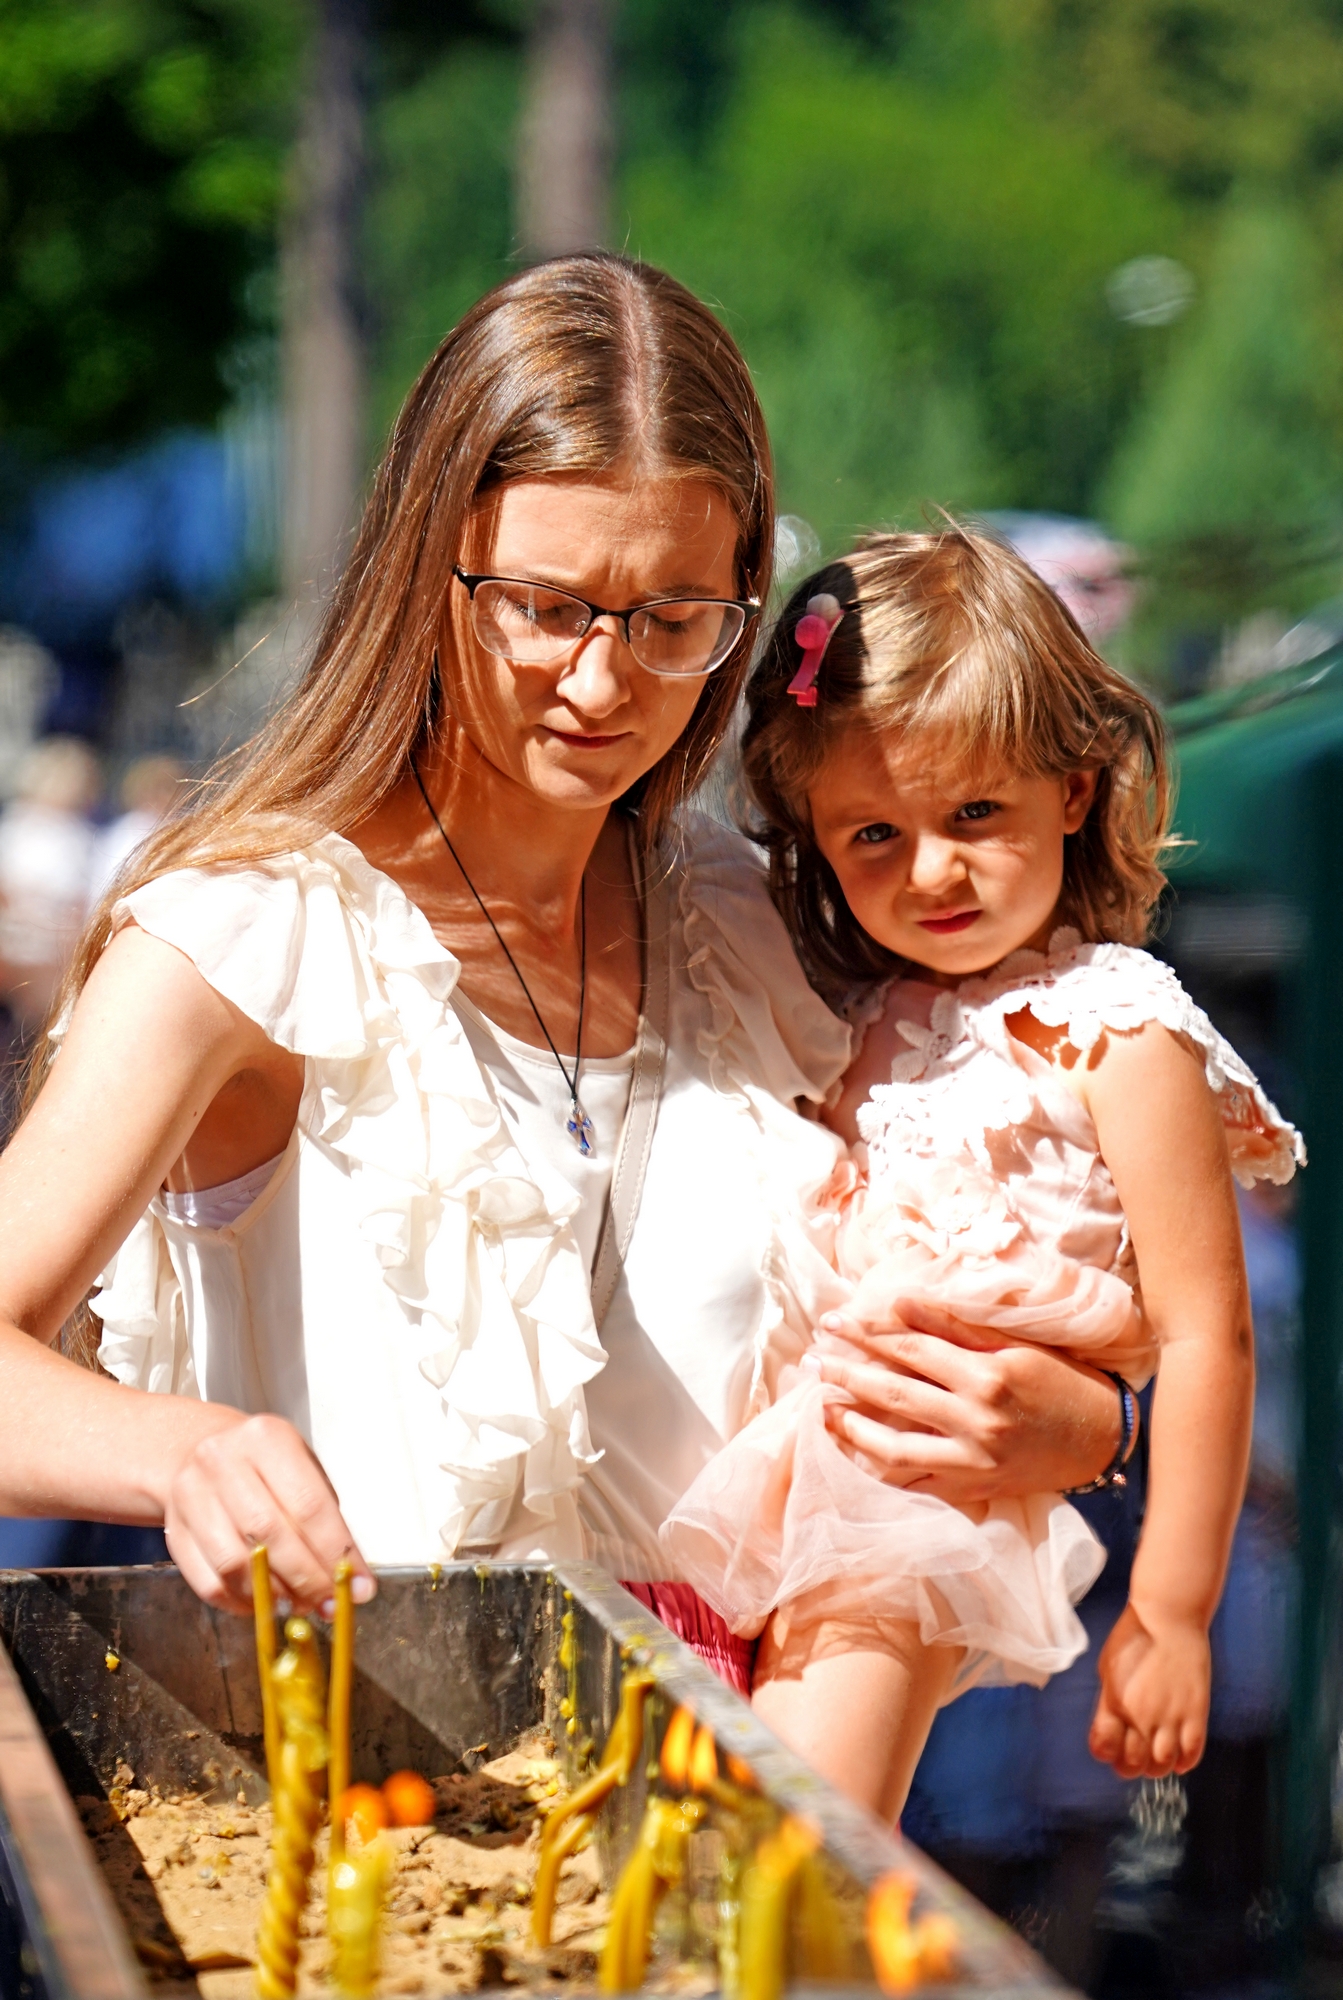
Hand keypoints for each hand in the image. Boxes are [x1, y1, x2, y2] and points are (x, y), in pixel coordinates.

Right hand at [161, 1413, 373, 1618]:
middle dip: (308, 1578)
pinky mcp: (174, 1532)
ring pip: (236, 1564)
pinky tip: (266, 1604)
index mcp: (266, 1439)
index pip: (308, 1504)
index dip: (336, 1552)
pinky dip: (242, 1603)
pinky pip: (209, 1583)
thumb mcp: (301, 1469)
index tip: (359, 1585)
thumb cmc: (263, 1465)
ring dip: (274, 1595)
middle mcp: (222, 1462)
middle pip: (270, 1535)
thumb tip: (349, 1578)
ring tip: (301, 1605)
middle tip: (332, 1604)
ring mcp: (191, 1496)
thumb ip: (325, 1518)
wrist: (195, 1451)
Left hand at [812, 1296, 1121, 1503]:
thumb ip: (956, 1326)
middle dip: (846, 1372)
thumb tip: (900, 1303)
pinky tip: (855, 1453)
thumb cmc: (1063, 1382)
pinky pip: (915, 1483)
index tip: (834, 1321)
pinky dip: (881, 1469)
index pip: (911, 1348)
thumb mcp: (1017, 1345)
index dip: (868, 1332)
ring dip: (851, 1425)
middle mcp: (976, 1420)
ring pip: (894, 1445)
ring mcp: (972, 1462)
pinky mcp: (972, 1489)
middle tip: (813, 1359)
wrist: (1104, 1440)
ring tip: (822, 1407)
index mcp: (988, 1375)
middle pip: (893, 1392)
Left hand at [1090, 1602, 1208, 1777]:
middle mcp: (1140, 1715)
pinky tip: (1180, 1755)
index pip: (1104, 1749)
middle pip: (1134, 1765)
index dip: (1107, 1754)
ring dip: (1158, 1766)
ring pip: (1163, 1764)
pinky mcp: (1196, 1712)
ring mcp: (1170, 1716)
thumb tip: (1109, 1728)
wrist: (1169, 1617)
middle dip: (1132, 1766)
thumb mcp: (1108, 1668)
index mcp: (1114, 1703)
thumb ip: (1108, 1702)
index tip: (1113, 1750)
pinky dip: (1185, 1762)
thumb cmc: (1134, 1637)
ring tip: (1158, 1755)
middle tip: (1136, 1757)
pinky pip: (1192, 1752)